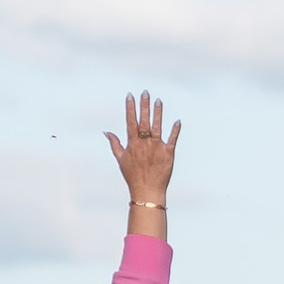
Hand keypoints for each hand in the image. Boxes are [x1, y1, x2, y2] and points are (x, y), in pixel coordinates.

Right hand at [106, 90, 179, 223]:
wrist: (147, 191)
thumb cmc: (133, 176)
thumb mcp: (121, 159)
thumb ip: (114, 143)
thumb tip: (106, 132)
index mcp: (133, 144)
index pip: (131, 122)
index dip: (130, 108)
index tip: (130, 96)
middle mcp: (145, 144)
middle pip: (144, 121)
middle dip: (144, 106)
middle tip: (145, 92)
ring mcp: (157, 148)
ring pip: (157, 127)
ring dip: (158, 113)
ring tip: (158, 100)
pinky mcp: (168, 154)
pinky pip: (172, 140)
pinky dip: (175, 131)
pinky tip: (177, 121)